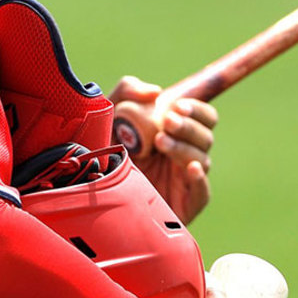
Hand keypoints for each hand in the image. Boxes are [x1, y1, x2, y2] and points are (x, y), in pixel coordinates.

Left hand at [108, 76, 217, 223]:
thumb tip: (155, 92)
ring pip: (202, 160)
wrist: (91, 192)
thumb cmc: (104, 153)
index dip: (197, 109)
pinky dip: (200, 179)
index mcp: (175, 133)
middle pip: (206, 136)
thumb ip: (126, 93)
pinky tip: (190, 168)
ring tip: (160, 141)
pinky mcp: (183, 205)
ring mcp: (184, 180)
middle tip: (168, 122)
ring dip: (184, 147)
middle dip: (189, 127)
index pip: (203, 117)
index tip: (177, 106)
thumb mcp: (109, 117)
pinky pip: (202, 193)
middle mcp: (183, 155)